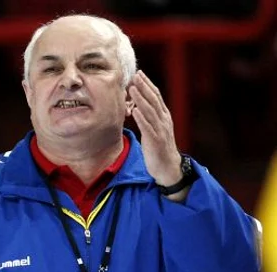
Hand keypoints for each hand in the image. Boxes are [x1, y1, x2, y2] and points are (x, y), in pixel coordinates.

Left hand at [129, 70, 182, 187]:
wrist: (168, 168)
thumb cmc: (158, 149)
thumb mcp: (154, 130)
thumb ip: (147, 118)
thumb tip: (136, 106)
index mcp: (164, 117)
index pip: (156, 97)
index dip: (148, 84)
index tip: (139, 74)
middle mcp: (164, 121)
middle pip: (154, 100)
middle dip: (144, 87)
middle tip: (135, 75)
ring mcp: (160, 130)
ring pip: (150, 111)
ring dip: (141, 99)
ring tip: (132, 88)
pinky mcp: (155, 141)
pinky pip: (147, 128)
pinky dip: (141, 118)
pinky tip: (134, 110)